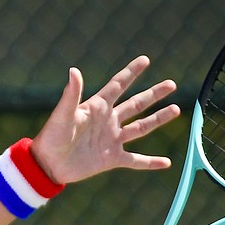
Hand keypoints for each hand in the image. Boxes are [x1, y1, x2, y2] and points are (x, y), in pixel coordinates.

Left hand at [30, 55, 180, 184]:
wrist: (47, 165)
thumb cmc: (51, 137)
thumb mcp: (62, 115)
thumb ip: (71, 95)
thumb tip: (74, 70)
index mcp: (97, 107)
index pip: (118, 85)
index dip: (131, 72)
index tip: (145, 60)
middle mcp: (108, 121)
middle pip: (137, 104)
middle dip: (154, 94)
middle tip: (172, 84)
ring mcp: (112, 140)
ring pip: (141, 127)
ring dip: (158, 119)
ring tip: (176, 109)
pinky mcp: (112, 159)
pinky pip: (136, 160)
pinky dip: (151, 162)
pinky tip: (166, 163)